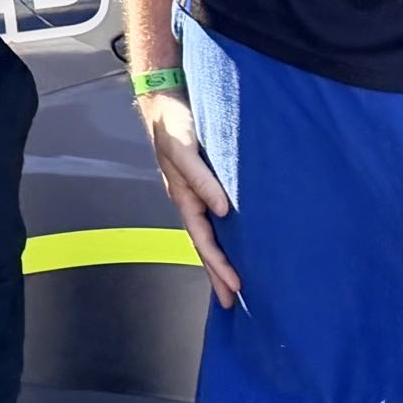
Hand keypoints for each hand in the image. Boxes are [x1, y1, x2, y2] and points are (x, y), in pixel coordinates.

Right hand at [137, 84, 241, 307]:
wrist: (166, 100)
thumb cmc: (172, 124)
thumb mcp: (184, 149)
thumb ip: (201, 178)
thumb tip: (223, 210)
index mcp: (183, 196)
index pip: (203, 239)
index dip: (218, 264)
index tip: (236, 287)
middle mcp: (190, 199)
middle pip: (204, 245)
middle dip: (216, 274)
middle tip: (232, 303)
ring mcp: (196, 193)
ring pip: (209, 235)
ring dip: (219, 260)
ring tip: (231, 284)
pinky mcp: (205, 183)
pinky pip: (213, 219)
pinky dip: (222, 238)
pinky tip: (232, 242)